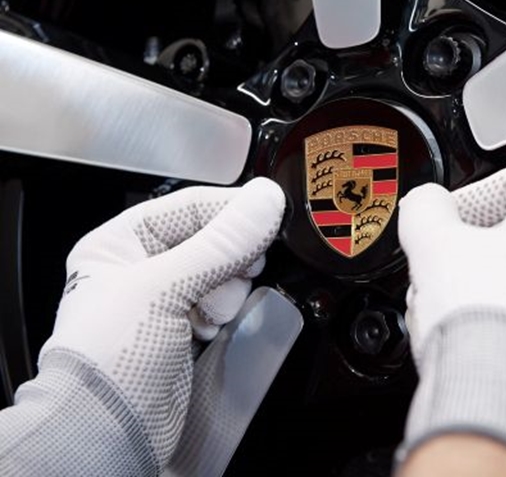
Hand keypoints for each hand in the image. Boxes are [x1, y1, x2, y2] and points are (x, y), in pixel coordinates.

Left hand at [37, 177, 284, 469]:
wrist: (110, 432)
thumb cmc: (111, 359)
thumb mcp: (164, 288)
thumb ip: (220, 243)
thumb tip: (265, 201)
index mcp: (121, 242)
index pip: (189, 207)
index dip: (230, 210)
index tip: (268, 213)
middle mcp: (142, 267)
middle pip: (211, 239)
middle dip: (230, 258)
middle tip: (241, 269)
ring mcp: (166, 300)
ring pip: (223, 272)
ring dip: (228, 290)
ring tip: (212, 312)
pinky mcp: (187, 328)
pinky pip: (224, 302)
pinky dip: (226, 312)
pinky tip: (211, 327)